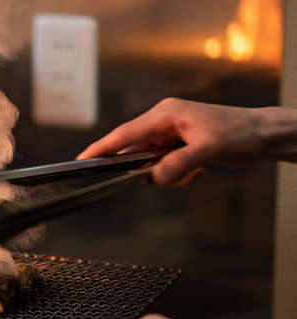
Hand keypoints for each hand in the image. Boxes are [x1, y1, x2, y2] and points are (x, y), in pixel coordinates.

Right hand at [77, 98, 296, 185]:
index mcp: (165, 114)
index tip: (82, 159)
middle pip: (137, 151)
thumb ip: (180, 163)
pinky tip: (200, 169)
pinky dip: (180, 174)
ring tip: (198, 169)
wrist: (263, 135)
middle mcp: (164, 121)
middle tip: (171, 173)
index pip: (124, 134)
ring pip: (152, 163)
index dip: (102, 148)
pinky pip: (165, 166)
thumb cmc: (240, 132)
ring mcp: (170, 134)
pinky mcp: (178, 145)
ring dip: (172, 173)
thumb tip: (155, 178)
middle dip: (149, 168)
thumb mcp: (210, 150)